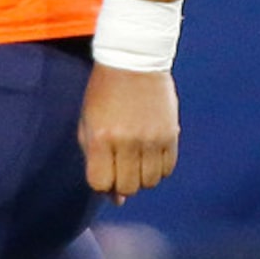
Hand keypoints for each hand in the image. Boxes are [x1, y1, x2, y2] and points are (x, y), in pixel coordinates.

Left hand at [77, 62, 178, 198]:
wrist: (134, 60)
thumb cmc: (104, 93)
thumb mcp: (88, 122)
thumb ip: (94, 159)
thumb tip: (113, 198)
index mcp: (101, 137)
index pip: (100, 183)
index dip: (101, 184)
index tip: (104, 172)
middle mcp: (127, 141)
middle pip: (127, 187)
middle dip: (121, 184)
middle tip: (121, 166)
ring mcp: (151, 138)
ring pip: (149, 182)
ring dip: (141, 177)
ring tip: (136, 158)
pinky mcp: (171, 134)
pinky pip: (167, 169)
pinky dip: (159, 168)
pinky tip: (151, 153)